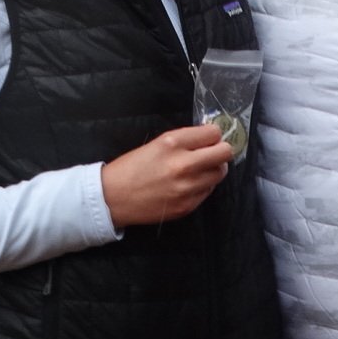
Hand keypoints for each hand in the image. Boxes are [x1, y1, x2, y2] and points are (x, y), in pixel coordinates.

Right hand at [101, 124, 232, 228]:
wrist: (112, 198)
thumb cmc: (132, 167)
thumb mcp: (156, 143)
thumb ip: (185, 140)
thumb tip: (211, 138)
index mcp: (172, 143)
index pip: (213, 133)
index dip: (213, 134)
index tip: (210, 138)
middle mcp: (183, 164)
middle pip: (224, 153)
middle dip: (222, 150)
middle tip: (214, 152)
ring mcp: (187, 188)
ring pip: (220, 173)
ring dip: (214, 169)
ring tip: (200, 169)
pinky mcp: (187, 206)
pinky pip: (208, 191)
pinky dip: (204, 185)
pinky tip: (189, 184)